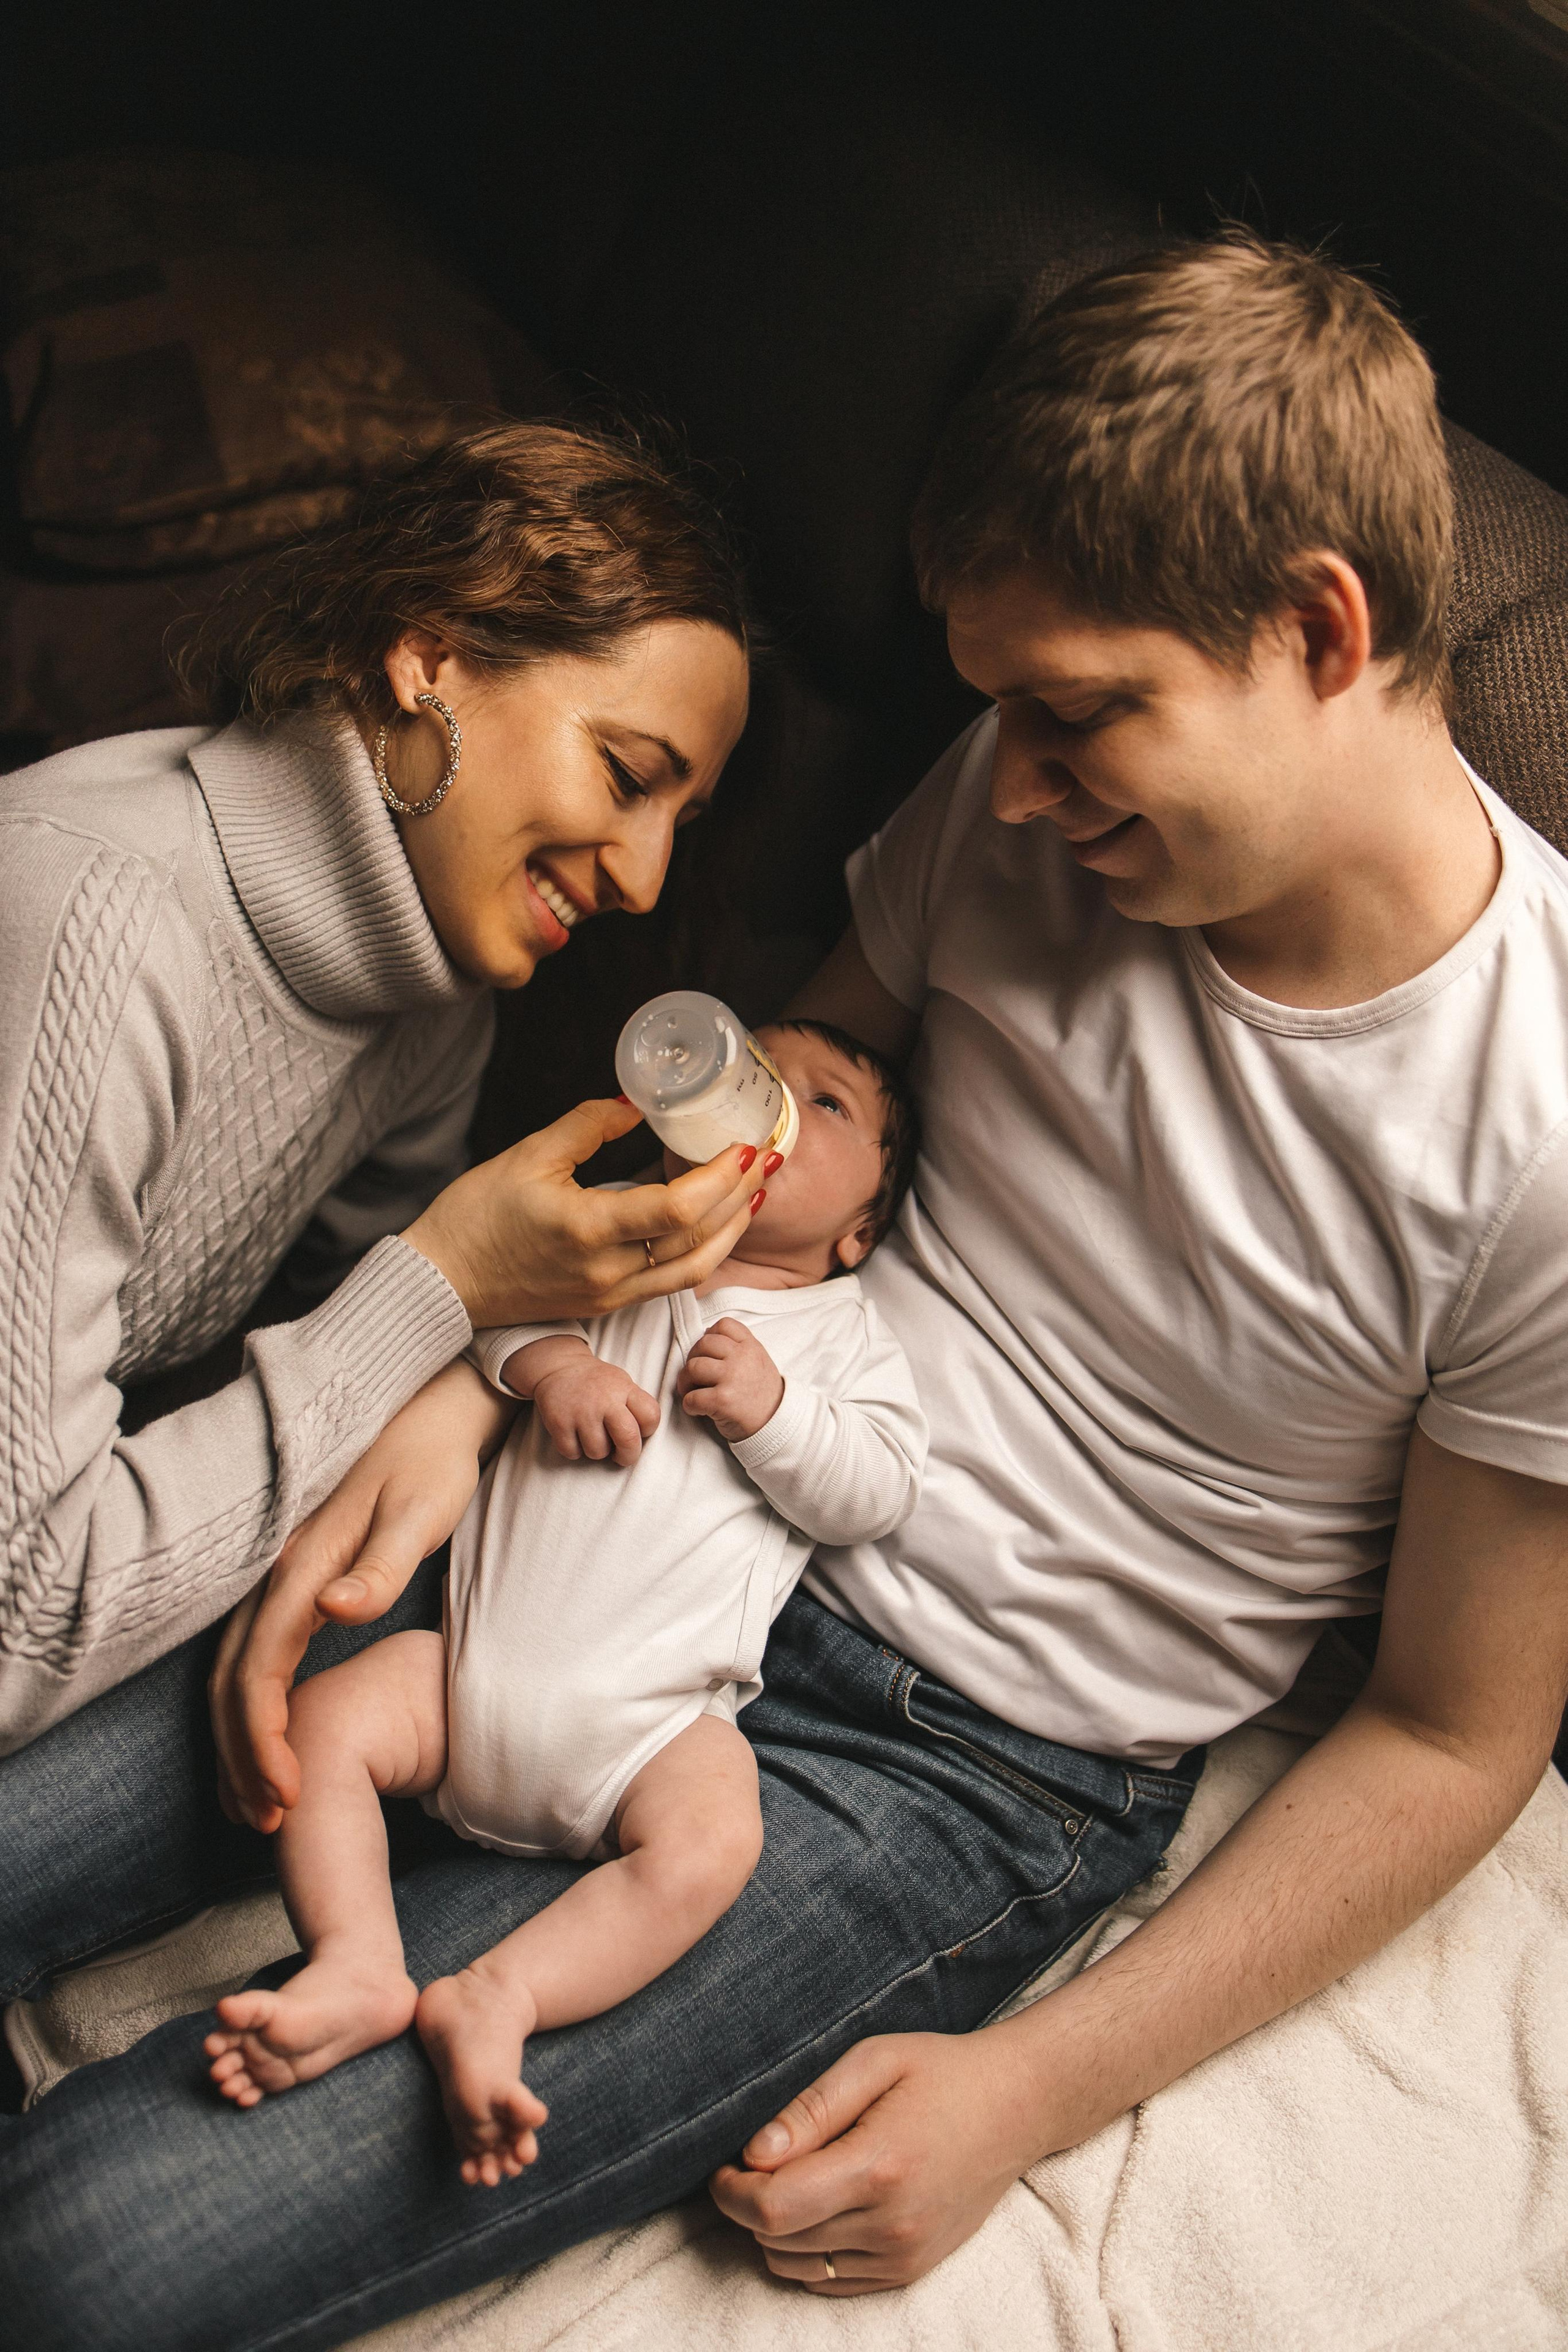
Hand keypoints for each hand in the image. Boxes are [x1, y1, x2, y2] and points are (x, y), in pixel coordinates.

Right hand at [210, 1361, 511, 1831]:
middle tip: (271, 1820)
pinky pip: (252, 1656)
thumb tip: (333, 1610)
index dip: (264, 1738)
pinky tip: (267, 1743)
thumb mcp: (421, 1512)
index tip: (287, 1795)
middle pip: (232, 1682)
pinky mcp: (291, 1578)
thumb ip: (381, 1567)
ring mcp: (276, 1575)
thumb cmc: (433, 1466)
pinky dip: (249, 1709)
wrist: (434, 1414)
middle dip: (243, 1755)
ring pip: (233, 1672)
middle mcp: (276, 1572)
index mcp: (301, 1565)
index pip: (260, 1670)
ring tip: (261, 1802)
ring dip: (239, 1741)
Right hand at [403, 1097, 760, 1327]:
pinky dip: (703, 1253)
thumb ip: (588, 1126)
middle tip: (768, 1160)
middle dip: (742, 1199)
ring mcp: (609, 1294)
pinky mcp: (605, 1305)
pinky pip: (669, 1282)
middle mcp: (607, 1271)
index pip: (678, 1210)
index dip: (720, 1179)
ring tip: (754, 1194)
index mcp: (588, 1229)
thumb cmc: (476, 1216)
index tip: (744, 1147)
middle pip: (699, 1242)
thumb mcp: (529, 1155)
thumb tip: (637, 1103)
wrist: (444, 1282)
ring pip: (693, 1271)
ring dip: (732, 1233)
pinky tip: (715, 1225)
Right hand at [507, 1338, 661, 1464]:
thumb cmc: (597, 1382)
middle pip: (628, 1440)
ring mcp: (581, 1412)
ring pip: (598, 1452)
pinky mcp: (559, 1422)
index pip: (651, 1416)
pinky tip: (574, 1435)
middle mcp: (604, 1400)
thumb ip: (635, 1406)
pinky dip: (574, 1450)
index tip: (638, 1431)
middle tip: (621, 1455)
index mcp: (625, 1389)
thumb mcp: (622, 1383)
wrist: (560, 1366)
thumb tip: (643, 1438)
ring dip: (596, 1450)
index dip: (648, 1430)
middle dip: (628, 1455)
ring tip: (592, 1434)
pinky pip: (573, 1453)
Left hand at [676, 1317, 784, 1441]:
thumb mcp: (758, 1361)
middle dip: (693, 1359)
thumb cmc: (761, 1394)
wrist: (774, 1424)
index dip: (709, 1336)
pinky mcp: (722, 1400)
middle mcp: (742, 1358)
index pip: (724, 1325)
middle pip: (703, 1344)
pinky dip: (689, 1405)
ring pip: (692, 1367)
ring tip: (692, 1391)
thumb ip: (738, 1346)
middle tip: (695, 1375)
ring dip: (685, 1381)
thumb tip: (706, 1333)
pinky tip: (698, 1409)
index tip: (708, 1353)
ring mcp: (732, 1378)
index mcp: (751, 1347)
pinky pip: (691, 1397)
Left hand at [709, 2030, 1041, 2295]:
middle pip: (779, 2242)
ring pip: (799, 2269)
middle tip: (750, 2167)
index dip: (731, 2193)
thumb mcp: (874, 2060)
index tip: (722, 2167)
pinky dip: (808, 2254)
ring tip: (786, 2184)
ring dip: (775, 2234)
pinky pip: (832, 2283)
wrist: (1016, 2107)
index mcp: (877, 2167)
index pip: (774, 2208)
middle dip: (747, 2208)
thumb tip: (754, 2153)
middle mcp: (891, 2224)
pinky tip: (817, 2208)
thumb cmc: (941, 2072)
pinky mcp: (911, 2269)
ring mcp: (904, 2254)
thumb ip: (811, 2108)